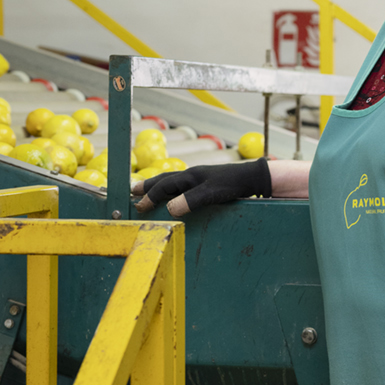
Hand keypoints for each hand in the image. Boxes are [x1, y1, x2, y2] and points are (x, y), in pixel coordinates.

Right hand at [133, 158, 271, 217]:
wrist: (252, 178)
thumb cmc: (232, 184)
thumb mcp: (211, 194)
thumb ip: (190, 200)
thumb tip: (169, 209)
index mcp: (189, 176)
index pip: (163, 186)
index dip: (150, 197)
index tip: (138, 206)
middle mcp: (191, 175)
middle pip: (163, 180)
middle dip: (147, 187)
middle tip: (132, 192)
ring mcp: (198, 178)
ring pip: (172, 181)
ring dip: (157, 186)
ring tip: (146, 190)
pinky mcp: (206, 183)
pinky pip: (181, 185)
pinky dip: (171, 188)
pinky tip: (173, 194)